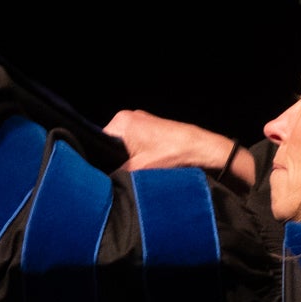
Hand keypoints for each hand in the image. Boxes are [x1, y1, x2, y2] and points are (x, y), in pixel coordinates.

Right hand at [103, 110, 252, 180]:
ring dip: (127, 160)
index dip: (99, 160)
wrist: (203, 151)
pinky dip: (138, 157)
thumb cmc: (173, 154)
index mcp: (121, 121)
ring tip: (134, 172)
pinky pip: (135, 146)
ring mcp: (142, 123)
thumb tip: (102, 183)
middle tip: (119, 175)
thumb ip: (115, 174)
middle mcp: (129, 118)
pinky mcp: (153, 130)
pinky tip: (144, 168)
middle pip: (109, 145)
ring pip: (123, 147)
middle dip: (113, 160)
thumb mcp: (137, 169)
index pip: (97, 142)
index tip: (102, 175)